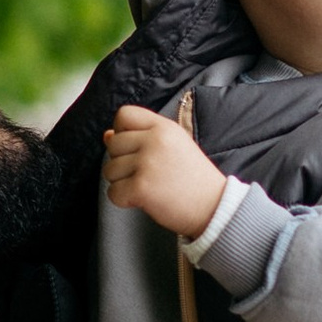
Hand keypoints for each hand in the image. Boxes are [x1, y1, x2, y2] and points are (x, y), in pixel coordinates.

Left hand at [102, 101, 226, 240]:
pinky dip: (123, 200)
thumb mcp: (173, 146)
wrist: (214, 207)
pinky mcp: (141, 187)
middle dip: (122, 162)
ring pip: (109, 170)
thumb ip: (141, 137)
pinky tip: (143, 200)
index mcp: (164, 127)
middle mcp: (154, 140)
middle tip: (145, 174)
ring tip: (148, 186)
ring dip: (122, 182)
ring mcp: (147, 163)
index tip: (134, 148)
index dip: (122, 131)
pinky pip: (113, 193)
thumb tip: (107, 135)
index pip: (124, 114)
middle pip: (113, 144)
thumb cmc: (193, 178)